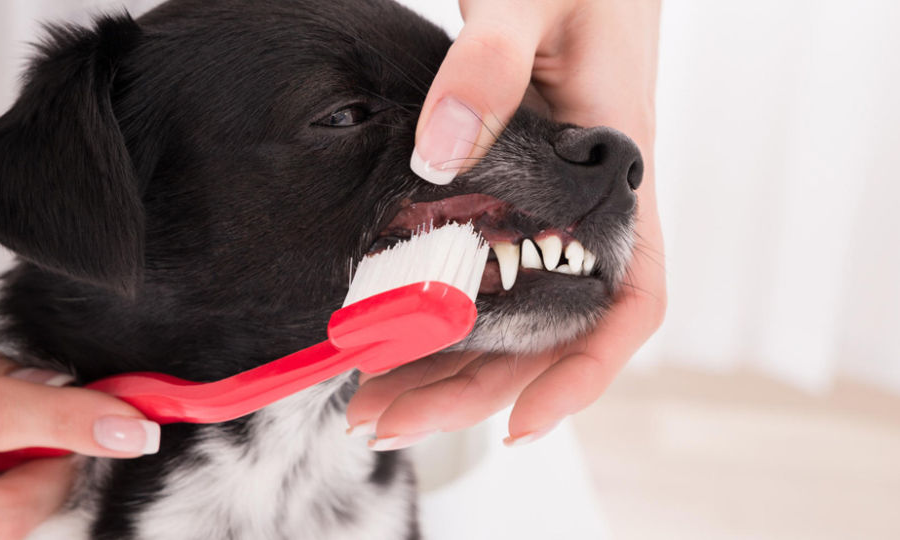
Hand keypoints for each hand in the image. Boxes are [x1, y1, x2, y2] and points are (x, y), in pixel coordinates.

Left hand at [348, 0, 664, 448]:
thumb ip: (489, 65)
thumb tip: (439, 153)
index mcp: (615, 170)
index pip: (628, 297)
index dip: (583, 371)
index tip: (522, 421)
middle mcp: (585, 201)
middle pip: (546, 328)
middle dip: (472, 387)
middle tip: (385, 419)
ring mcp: (547, 200)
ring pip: (507, 308)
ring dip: (445, 362)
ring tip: (370, 398)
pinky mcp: (510, 185)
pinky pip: (482, 264)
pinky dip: (439, 307)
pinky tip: (389, 327)